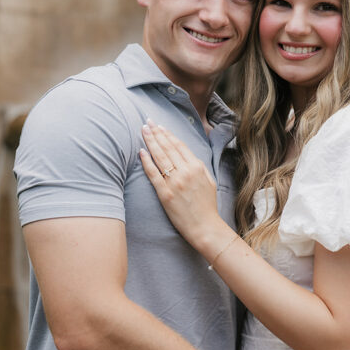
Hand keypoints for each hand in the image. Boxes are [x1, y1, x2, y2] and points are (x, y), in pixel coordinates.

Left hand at [140, 121, 221, 244]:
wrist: (205, 227)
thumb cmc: (207, 207)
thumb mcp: (209, 181)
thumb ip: (198, 167)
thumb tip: (187, 156)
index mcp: (197, 167)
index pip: (179, 146)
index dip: (168, 134)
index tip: (160, 126)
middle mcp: (186, 172)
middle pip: (168, 148)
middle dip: (156, 133)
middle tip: (147, 122)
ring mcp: (175, 182)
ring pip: (160, 157)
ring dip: (150, 141)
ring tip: (143, 130)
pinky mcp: (165, 194)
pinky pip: (153, 174)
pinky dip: (146, 161)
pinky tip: (141, 151)